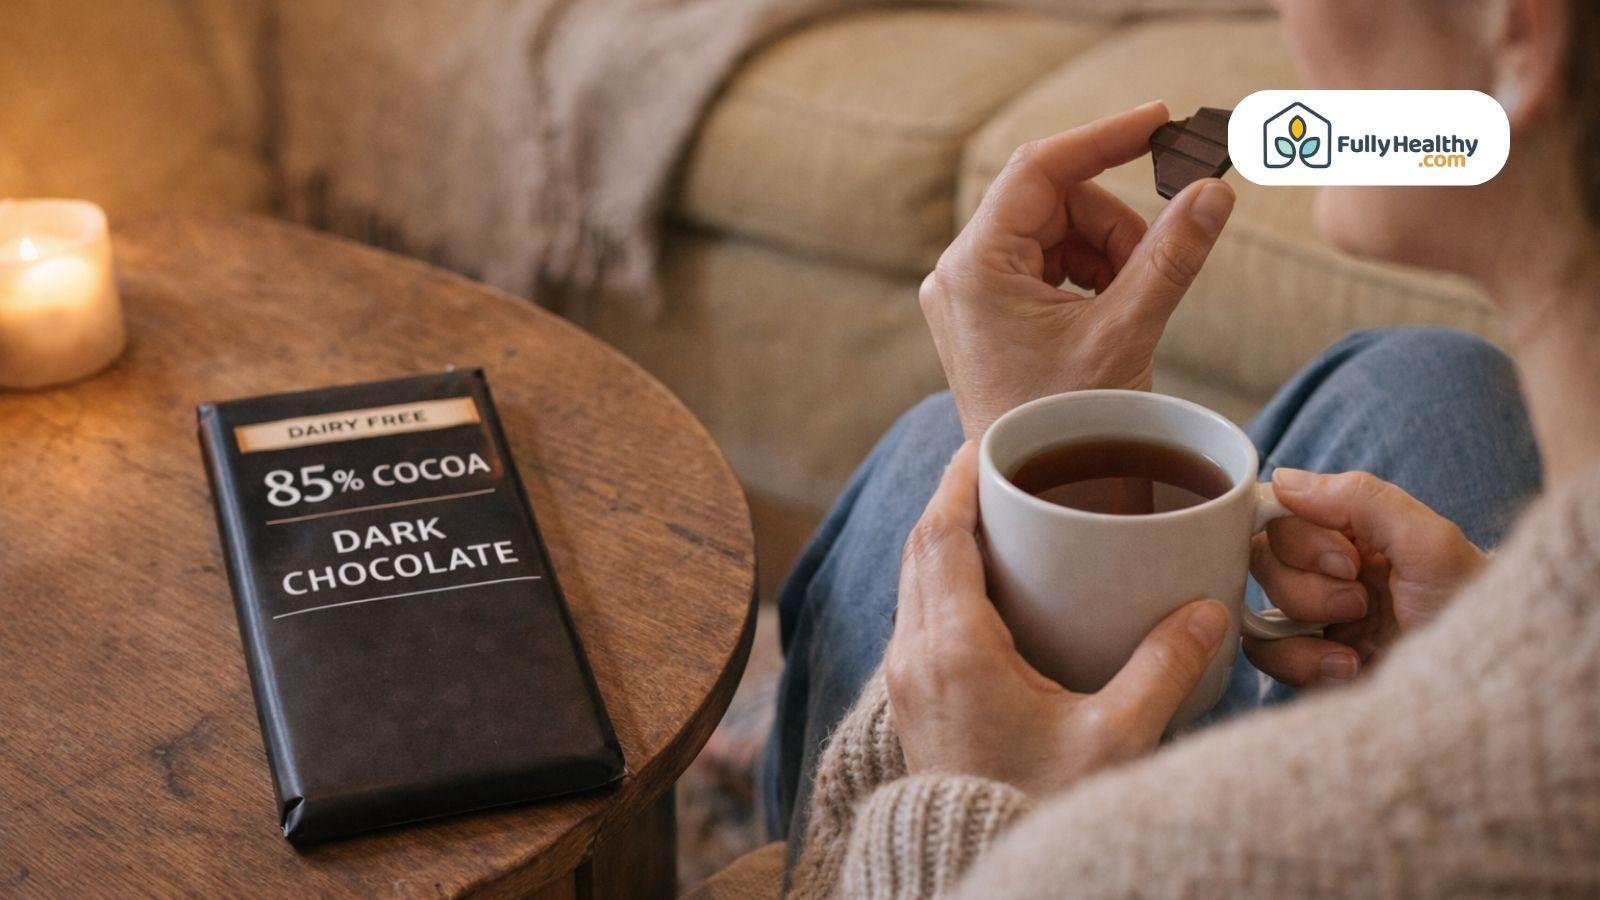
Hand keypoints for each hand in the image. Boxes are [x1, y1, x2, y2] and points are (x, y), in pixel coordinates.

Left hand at [885, 441, 1229, 796]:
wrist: (975, 867)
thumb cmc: (1041, 806)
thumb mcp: (1116, 740)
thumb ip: (1164, 670)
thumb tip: (1211, 610)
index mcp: (955, 649)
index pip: (942, 537)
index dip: (959, 482)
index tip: (985, 444)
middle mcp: (916, 656)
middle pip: (920, 549)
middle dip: (953, 500)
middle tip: (997, 467)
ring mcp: (907, 681)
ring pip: (911, 581)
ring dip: (942, 539)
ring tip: (991, 513)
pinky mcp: (914, 703)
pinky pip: (916, 615)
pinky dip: (941, 579)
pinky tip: (983, 584)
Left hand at [920, 101, 1236, 437]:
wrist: (1040, 494)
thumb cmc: (1070, 425)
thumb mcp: (1127, 330)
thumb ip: (1171, 255)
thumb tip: (1215, 190)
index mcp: (975, 268)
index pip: (1039, 169)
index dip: (1104, 137)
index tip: (1160, 120)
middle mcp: (959, 273)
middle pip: (1053, 203)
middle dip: (1112, 229)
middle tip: (1150, 271)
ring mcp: (967, 294)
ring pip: (1056, 233)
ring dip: (1106, 256)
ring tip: (1126, 310)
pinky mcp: (984, 312)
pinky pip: (1045, 265)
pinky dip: (1087, 278)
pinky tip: (1105, 318)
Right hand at [1245, 468, 1487, 685]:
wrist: (1479, 690)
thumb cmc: (1469, 612)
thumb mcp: (1430, 543)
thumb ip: (1361, 497)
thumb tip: (1281, 479)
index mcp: (1356, 533)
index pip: (1286, 513)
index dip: (1299, 537)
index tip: (1346, 560)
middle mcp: (1329, 572)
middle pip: (1263, 557)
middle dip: (1307, 583)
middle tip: (1359, 599)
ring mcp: (1316, 620)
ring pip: (1256, 602)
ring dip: (1307, 620)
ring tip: (1357, 642)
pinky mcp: (1307, 663)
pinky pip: (1263, 653)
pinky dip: (1301, 662)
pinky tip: (1349, 668)